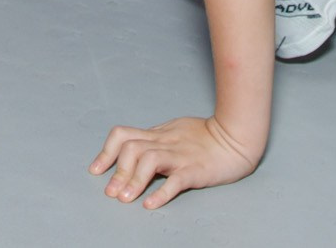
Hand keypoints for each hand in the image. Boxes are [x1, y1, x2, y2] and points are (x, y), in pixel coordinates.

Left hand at [90, 115, 260, 209]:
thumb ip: (155, 139)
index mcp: (159, 134)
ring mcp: (181, 155)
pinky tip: (150, 204)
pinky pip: (176, 180)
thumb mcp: (176, 130)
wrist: (238, 136)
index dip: (106, 152)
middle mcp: (166, 143)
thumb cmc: (208, 136)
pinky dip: (160, 193)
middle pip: (132, 148)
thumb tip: (133, 150)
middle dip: (117, 172)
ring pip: (149, 161)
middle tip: (112, 193)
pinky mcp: (196, 169)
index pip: (123, 135)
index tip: (97, 170)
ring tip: (125, 199)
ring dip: (133, 181)